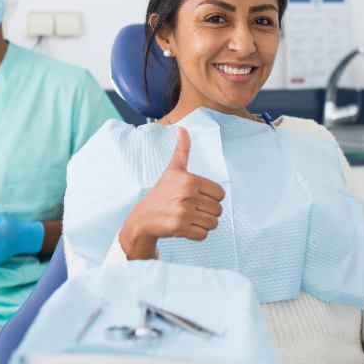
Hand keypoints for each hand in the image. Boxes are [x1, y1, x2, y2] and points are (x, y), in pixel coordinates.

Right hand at [120, 127, 225, 259]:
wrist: (142, 218)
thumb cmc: (162, 193)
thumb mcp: (172, 170)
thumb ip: (182, 150)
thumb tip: (182, 128)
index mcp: (190, 180)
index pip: (220, 194)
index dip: (211, 198)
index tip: (196, 197)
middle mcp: (187, 195)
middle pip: (219, 210)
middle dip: (207, 212)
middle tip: (191, 209)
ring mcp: (183, 212)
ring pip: (213, 223)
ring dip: (203, 224)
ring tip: (188, 218)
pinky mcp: (179, 228)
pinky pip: (203, 235)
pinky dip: (196, 234)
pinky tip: (184, 228)